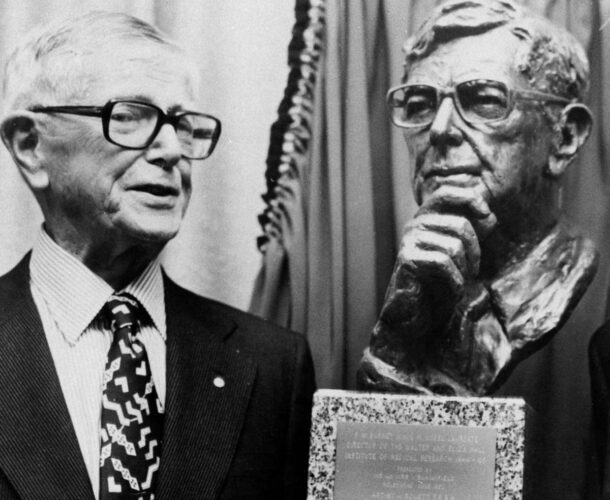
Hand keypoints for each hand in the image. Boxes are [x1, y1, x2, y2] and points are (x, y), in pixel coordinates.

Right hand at [378, 185, 496, 328]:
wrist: (416, 317)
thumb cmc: (439, 285)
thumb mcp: (461, 254)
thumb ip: (472, 232)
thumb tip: (489, 216)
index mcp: (427, 218)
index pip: (447, 192)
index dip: (471, 199)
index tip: (487, 216)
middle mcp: (415, 224)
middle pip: (461, 225)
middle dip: (475, 252)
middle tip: (471, 271)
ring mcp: (409, 241)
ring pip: (454, 246)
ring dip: (464, 271)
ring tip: (458, 283)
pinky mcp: (407, 260)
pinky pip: (443, 263)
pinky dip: (455, 282)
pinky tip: (451, 292)